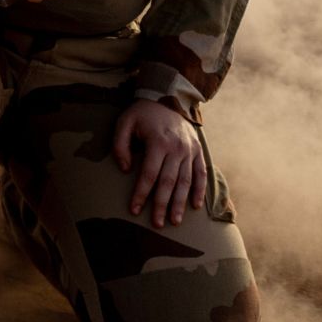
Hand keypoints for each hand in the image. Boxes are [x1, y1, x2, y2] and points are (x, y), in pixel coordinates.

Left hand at [112, 100, 207, 228]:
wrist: (167, 96)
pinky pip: (201, 173)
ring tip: (175, 221)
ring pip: (185, 181)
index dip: (141, 194)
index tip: (135, 210)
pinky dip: (199, 190)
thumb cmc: (142, 113)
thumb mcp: (124, 123)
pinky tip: (195, 206)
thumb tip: (125, 169)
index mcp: (158, 142)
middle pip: (169, 182)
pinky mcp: (197, 150)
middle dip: (162, 205)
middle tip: (157, 224)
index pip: (149, 174)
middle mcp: (176, 148)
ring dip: (180, 203)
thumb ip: (120, 146)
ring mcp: (189, 150)